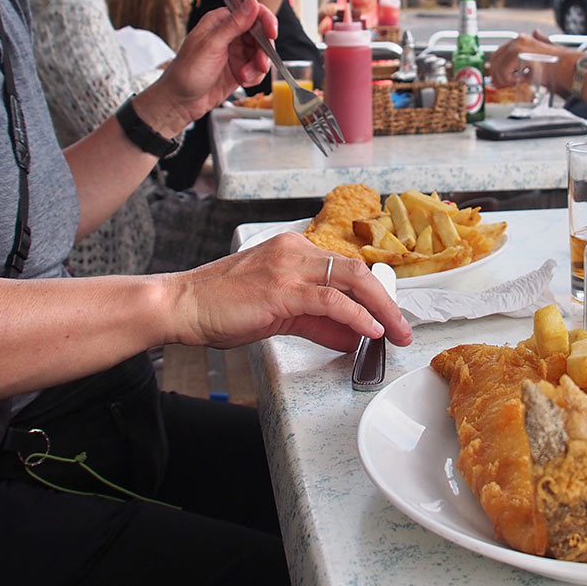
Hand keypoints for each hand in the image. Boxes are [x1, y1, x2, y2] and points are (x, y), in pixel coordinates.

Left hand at [149, 0, 276, 122]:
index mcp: (220, 22)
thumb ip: (233, 25)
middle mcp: (229, 35)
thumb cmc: (187, 72)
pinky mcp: (239, 69)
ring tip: (245, 76)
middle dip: (263, 50)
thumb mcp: (211, 45)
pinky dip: (255, 76)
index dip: (265, 20)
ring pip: (260, 53)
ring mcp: (235, 53)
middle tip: (260, 64)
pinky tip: (243, 81)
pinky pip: (257, 69)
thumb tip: (252, 3)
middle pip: (260, 34)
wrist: (180, 101)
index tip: (272, 33)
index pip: (250, 12)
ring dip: (258, 66)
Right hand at [159, 234, 413, 352]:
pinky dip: (356, 315)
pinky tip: (371, 331)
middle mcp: (295, 251)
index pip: (345, 269)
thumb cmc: (222, 308)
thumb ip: (317, 322)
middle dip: (386, 301)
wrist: (183, 306)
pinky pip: (331, 300)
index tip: (389, 318)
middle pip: (357, 270)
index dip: (372, 294)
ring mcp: (288, 267)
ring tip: (396, 335)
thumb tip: (352, 336)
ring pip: (351, 280)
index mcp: (293, 249)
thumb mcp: (278, 312)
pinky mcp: (282, 289)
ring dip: (380, 310)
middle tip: (403, 330)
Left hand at [489, 31, 573, 89]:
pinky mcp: (518, 54)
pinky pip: (504, 71)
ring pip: (497, 66)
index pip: (499, 54)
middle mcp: (518, 40)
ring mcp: (517, 46)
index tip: (500, 80)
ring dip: (503, 79)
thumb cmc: (561, 65)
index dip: (497, 68)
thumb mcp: (549, 50)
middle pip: (494, 59)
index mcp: (523, 40)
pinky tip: (520, 80)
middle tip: (502, 85)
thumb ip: (541, 40)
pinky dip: (509, 79)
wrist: (570, 68)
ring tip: (515, 83)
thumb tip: (536, 32)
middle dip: (496, 75)